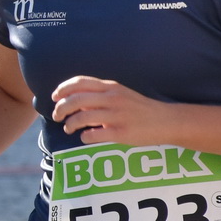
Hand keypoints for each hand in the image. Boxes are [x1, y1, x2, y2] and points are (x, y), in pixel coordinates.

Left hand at [50, 76, 170, 144]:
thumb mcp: (120, 94)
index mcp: (111, 87)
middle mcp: (112, 99)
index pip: (80, 82)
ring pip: (81, 117)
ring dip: (70, 124)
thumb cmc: (140, 108)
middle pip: (75, 100)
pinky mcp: (121, 133)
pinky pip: (93, 135)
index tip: (54, 97)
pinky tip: (85, 137)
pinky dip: (84, 136)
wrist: (166, 121)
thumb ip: (99, 95)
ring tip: (69, 128)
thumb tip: (75, 99)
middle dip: (61, 108)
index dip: (62, 89)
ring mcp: (116, 116)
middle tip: (56, 116)